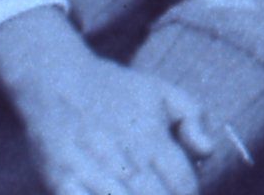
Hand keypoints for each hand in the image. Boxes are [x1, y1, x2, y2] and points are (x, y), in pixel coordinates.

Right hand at [0, 7, 217, 194]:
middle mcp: (124, 158)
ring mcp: (91, 172)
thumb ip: (194, 118)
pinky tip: (107, 192)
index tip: (182, 190)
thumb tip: (207, 152)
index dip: (188, 193)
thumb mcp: (162, 91)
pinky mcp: (61, 181)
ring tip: (137, 191)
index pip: (183, 185)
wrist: (56, 80)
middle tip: (160, 191)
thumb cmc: (114, 89)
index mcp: (151, 138)